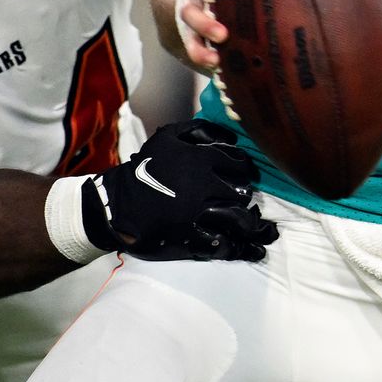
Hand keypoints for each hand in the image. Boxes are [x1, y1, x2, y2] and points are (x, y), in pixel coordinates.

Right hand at [80, 120, 276, 261]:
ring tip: (264, 230)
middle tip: (248, 202)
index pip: (239, 163)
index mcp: (201, 160)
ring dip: (254, 225)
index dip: (246, 170)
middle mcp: (205, 186)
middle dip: (247, 197)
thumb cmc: (145, 167)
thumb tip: (232, 136)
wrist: (117, 203)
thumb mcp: (168, 136)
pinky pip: (223, 245)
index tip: (246, 177)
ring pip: (239, 219)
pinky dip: (241, 249)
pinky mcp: (192, 238)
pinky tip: (255, 251)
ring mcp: (199, 214)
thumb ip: (200, 129)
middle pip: (242, 192)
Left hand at [152, 0, 239, 71]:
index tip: (214, 62)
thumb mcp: (208, 29)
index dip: (199, 50)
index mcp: (187, 20)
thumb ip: (225, 53)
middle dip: (202, 22)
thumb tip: (256, 87)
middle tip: (220, 33)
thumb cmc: (206, 2)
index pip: (189, 39)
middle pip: (188, 8)